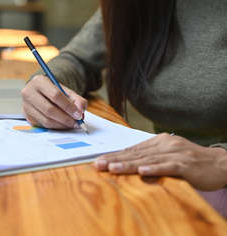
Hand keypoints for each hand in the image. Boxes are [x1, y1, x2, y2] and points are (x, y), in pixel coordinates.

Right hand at [21, 75, 87, 128]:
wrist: (40, 92)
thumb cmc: (54, 91)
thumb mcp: (66, 91)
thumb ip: (77, 100)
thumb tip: (80, 111)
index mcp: (38, 81)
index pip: (55, 95)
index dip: (68, 106)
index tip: (78, 114)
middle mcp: (29, 92)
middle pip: (49, 109)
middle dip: (65, 118)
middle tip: (76, 122)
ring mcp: (26, 105)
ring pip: (46, 120)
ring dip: (61, 125)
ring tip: (71, 124)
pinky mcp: (27, 116)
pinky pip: (43, 125)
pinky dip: (55, 126)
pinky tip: (63, 124)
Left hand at [94, 133, 226, 190]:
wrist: (219, 164)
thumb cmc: (191, 161)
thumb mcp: (168, 156)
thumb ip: (151, 158)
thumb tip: (131, 164)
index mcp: (159, 141)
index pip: (132, 149)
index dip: (115, 155)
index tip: (99, 160)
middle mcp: (164, 144)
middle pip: (135, 153)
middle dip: (115, 159)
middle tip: (98, 164)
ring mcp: (175, 153)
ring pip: (147, 160)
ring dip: (128, 164)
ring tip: (112, 168)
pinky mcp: (185, 164)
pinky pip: (167, 166)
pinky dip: (154, 169)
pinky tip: (142, 171)